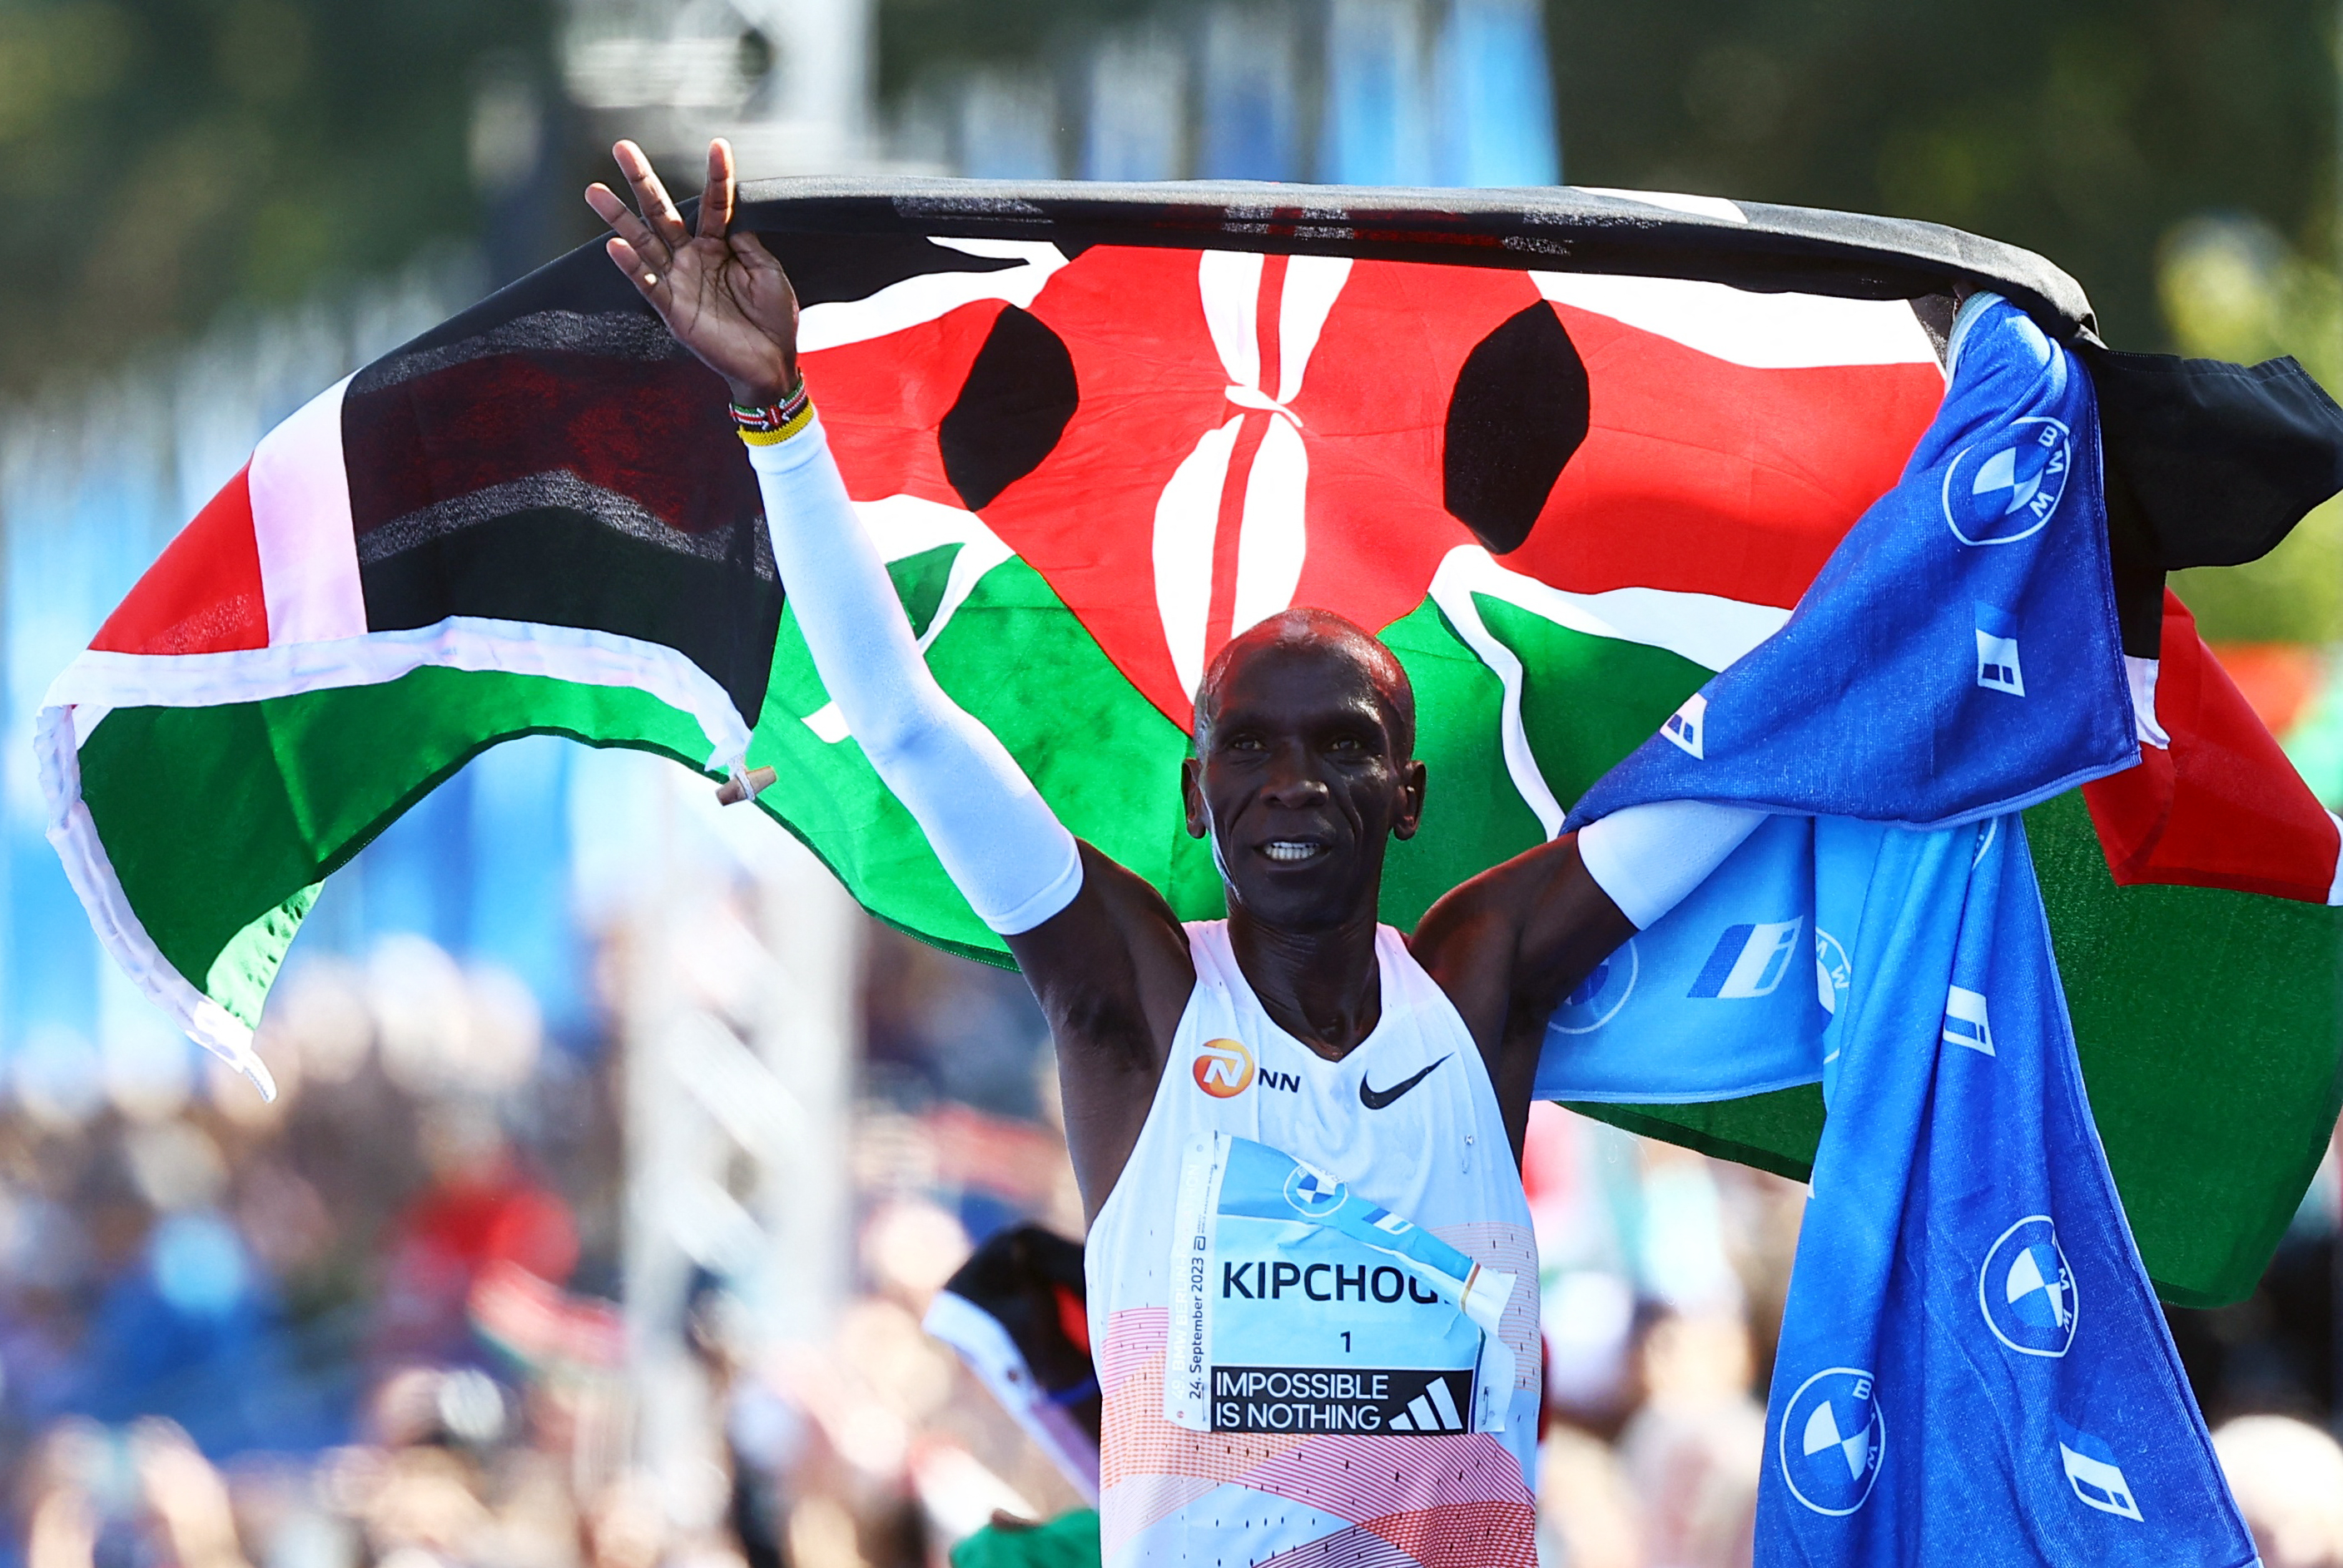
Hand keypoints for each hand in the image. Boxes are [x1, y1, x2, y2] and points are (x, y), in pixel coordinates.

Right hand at [585, 138, 798, 405]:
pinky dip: (632, 266)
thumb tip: (733, 216)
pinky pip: (649, 284)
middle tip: (622, 148)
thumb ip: (748, 244)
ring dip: (620, 218)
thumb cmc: (775, 320)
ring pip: (645, 242)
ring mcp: (680, 281)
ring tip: (596, 191)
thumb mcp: (769, 274)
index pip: (716, 203)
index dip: (717, 176)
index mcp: (721, 246)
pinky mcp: (673, 309)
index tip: (718, 145)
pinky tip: (614, 245)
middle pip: (664, 212)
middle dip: (643, 181)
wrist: (771, 364)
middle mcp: (694, 257)